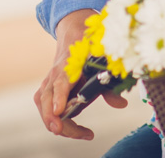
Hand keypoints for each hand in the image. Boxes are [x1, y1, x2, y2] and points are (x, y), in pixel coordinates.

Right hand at [34, 10, 127, 139]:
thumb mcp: (102, 59)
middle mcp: (55, 74)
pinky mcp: (49, 89)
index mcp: (68, 64)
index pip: (60, 82)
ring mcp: (50, 82)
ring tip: (79, 134)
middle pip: (46, 98)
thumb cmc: (88, 45)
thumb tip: (121, 104)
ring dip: (54, 121)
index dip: (59, 97)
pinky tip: (72, 129)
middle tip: (60, 130)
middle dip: (51, 117)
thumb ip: (109, 84)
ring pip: (43, 105)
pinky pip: (45, 107)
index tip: (59, 110)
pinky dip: (55, 120)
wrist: (73, 31)